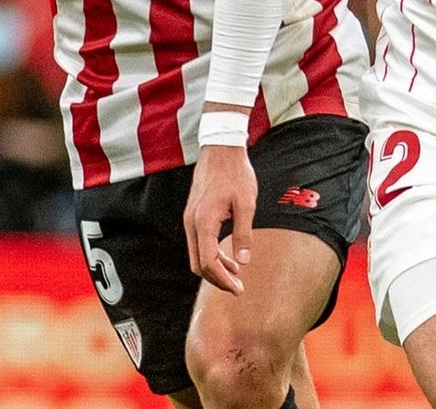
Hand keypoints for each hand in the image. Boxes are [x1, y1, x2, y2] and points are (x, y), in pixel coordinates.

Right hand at [182, 145, 255, 293]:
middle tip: (238, 287)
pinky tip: (228, 255)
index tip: (238, 289)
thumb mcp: (246, 204)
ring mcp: (189, 218)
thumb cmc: (235, 173)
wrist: (221, 147)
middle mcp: (192, 222)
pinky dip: (211, 254)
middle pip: (198, 264)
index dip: (223, 280)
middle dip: (217, 279)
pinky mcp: (193, 214)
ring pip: (196, 254)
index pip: (208, 262)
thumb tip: (243, 261)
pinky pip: (198, 242)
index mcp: (204, 221)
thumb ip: (243, 234)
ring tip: (236, 273)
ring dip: (214, 267)